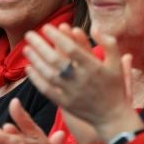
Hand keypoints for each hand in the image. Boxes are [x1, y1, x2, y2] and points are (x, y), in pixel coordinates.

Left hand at [23, 23, 143, 143]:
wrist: (112, 116)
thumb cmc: (114, 86)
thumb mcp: (116, 63)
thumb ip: (108, 43)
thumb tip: (94, 27)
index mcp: (94, 67)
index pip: (71, 49)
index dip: (57, 37)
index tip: (46, 27)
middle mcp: (81, 80)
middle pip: (56, 60)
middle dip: (40, 45)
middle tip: (29, 34)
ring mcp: (72, 92)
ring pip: (49, 74)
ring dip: (35, 60)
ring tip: (26, 48)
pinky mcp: (65, 104)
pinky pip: (47, 90)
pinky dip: (36, 79)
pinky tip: (29, 68)